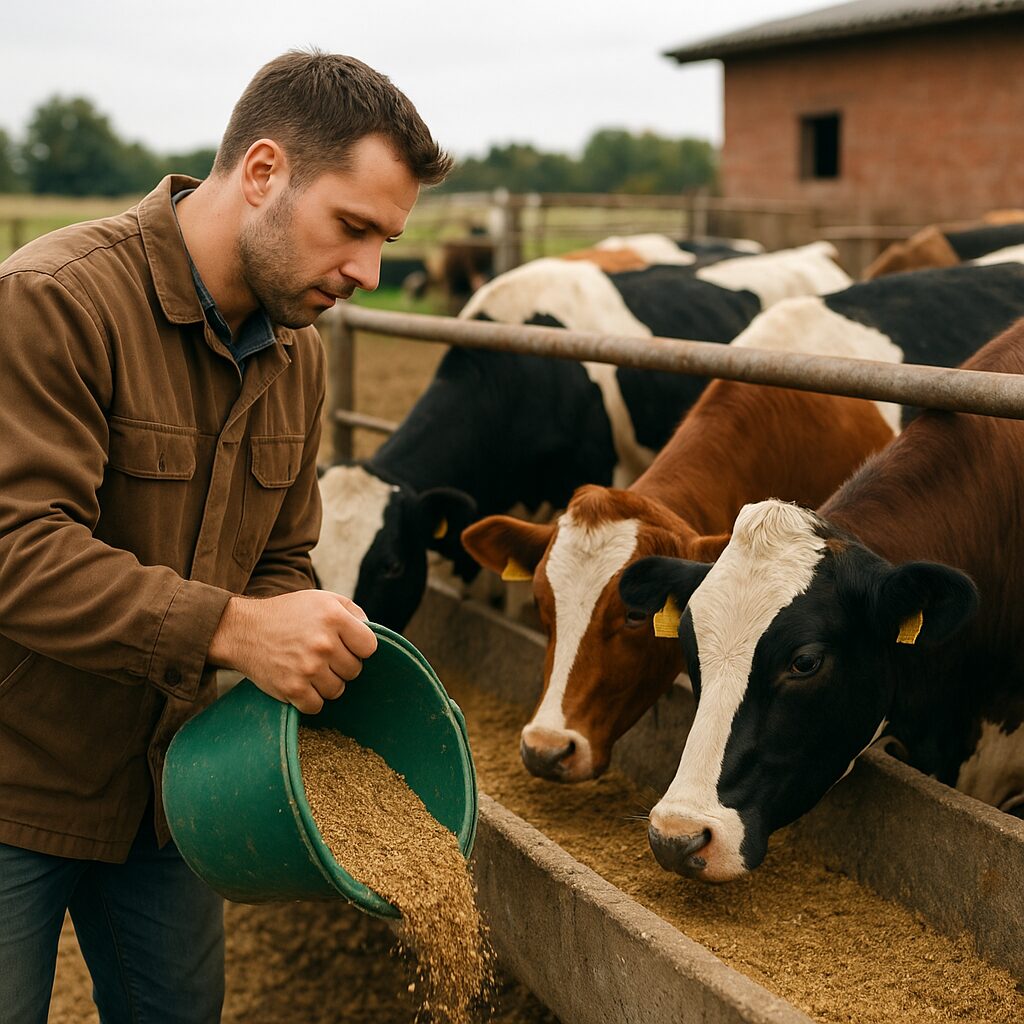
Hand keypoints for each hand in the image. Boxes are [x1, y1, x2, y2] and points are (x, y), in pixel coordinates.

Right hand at [207, 590, 377, 712]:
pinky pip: (317, 706)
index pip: (370, 647)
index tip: (345, 645)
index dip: (359, 648)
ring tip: (310, 668)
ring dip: (327, 683)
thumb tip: (374, 634)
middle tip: (322, 656)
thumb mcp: (323, 599)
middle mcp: (323, 642)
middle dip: (341, 666)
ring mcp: (308, 667)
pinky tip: (300, 683)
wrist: (244, 630)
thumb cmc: (290, 614)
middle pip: (354, 671)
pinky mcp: (292, 688)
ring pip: (338, 690)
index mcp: (334, 617)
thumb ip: (353, 612)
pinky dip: (310, 699)